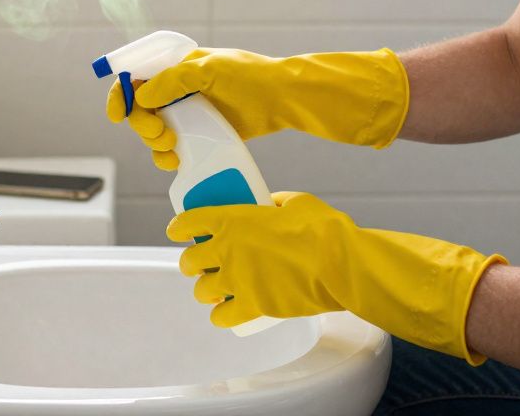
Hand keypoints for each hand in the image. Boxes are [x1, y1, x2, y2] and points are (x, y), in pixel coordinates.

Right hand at [106, 47, 410, 169]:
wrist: (283, 100)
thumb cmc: (251, 77)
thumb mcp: (209, 70)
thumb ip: (172, 81)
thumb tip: (141, 96)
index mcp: (175, 67)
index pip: (135, 77)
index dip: (120, 95)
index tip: (118, 115)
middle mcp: (177, 90)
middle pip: (140, 110)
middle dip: (142, 124)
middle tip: (161, 134)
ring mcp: (188, 114)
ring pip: (153, 133)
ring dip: (154, 143)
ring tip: (172, 148)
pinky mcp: (199, 136)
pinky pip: (172, 149)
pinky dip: (167, 157)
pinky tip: (177, 161)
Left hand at [166, 191, 507, 364]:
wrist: (342, 264)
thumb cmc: (323, 229)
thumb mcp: (296, 202)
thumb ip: (276, 203)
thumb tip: (272, 205)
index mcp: (232, 219)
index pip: (188, 222)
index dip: (179, 228)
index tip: (178, 231)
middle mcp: (226, 250)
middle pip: (189, 262)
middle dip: (192, 263)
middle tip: (202, 263)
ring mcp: (236, 281)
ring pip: (202, 292)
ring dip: (206, 290)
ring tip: (216, 289)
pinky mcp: (252, 307)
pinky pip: (221, 318)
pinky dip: (221, 315)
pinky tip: (227, 311)